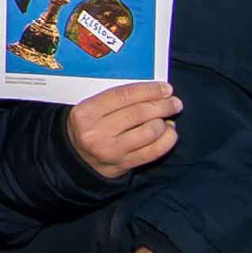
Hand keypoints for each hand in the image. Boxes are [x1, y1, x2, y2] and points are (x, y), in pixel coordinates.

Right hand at [63, 81, 181, 179]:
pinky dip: (167, 140)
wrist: (76, 158)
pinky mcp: (124, 165)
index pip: (123, 95)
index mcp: (87, 112)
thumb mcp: (91, 108)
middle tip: (175, 103)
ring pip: (149, 132)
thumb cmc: (89, 126)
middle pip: (138, 113)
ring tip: (168, 119)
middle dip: (162, 106)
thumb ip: (116, 99)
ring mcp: (111, 150)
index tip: (165, 88)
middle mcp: (97, 131)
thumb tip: (153, 92)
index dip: (148, 90)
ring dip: (164, 123)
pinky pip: (153, 151)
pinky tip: (169, 133)